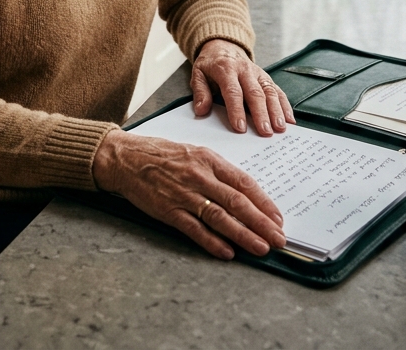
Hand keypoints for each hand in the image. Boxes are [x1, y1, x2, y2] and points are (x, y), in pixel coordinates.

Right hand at [92, 128, 285, 258]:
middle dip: (261, 222)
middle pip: (237, 202)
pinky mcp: (168, 210)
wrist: (125, 158)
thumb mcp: (192, 152)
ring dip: (243, 235)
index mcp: (207, 159)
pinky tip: (227, 252)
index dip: (263, 201)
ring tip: (261, 248)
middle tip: (279, 238)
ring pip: (220, 217)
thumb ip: (216, 170)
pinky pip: (195, 229)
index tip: (278, 217)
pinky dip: (212, 242)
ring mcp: (184, 194)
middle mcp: (199, 176)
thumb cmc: (160, 154)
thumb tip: (242, 192)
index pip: (243, 182)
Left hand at [191, 39, 294, 135]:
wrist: (222, 46)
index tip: (240, 128)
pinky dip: (285, 105)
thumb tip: (201, 110)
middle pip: (255, 93)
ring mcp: (257, 73)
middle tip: (265, 132)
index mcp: (226, 69)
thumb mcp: (198, 74)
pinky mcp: (266, 77)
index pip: (233, 91)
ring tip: (280, 128)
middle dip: (261, 114)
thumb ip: (200, 92)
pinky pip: (277, 90)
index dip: (237, 110)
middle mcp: (244, 70)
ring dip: (276, 110)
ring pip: (269, 91)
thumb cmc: (210, 64)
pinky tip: (289, 119)